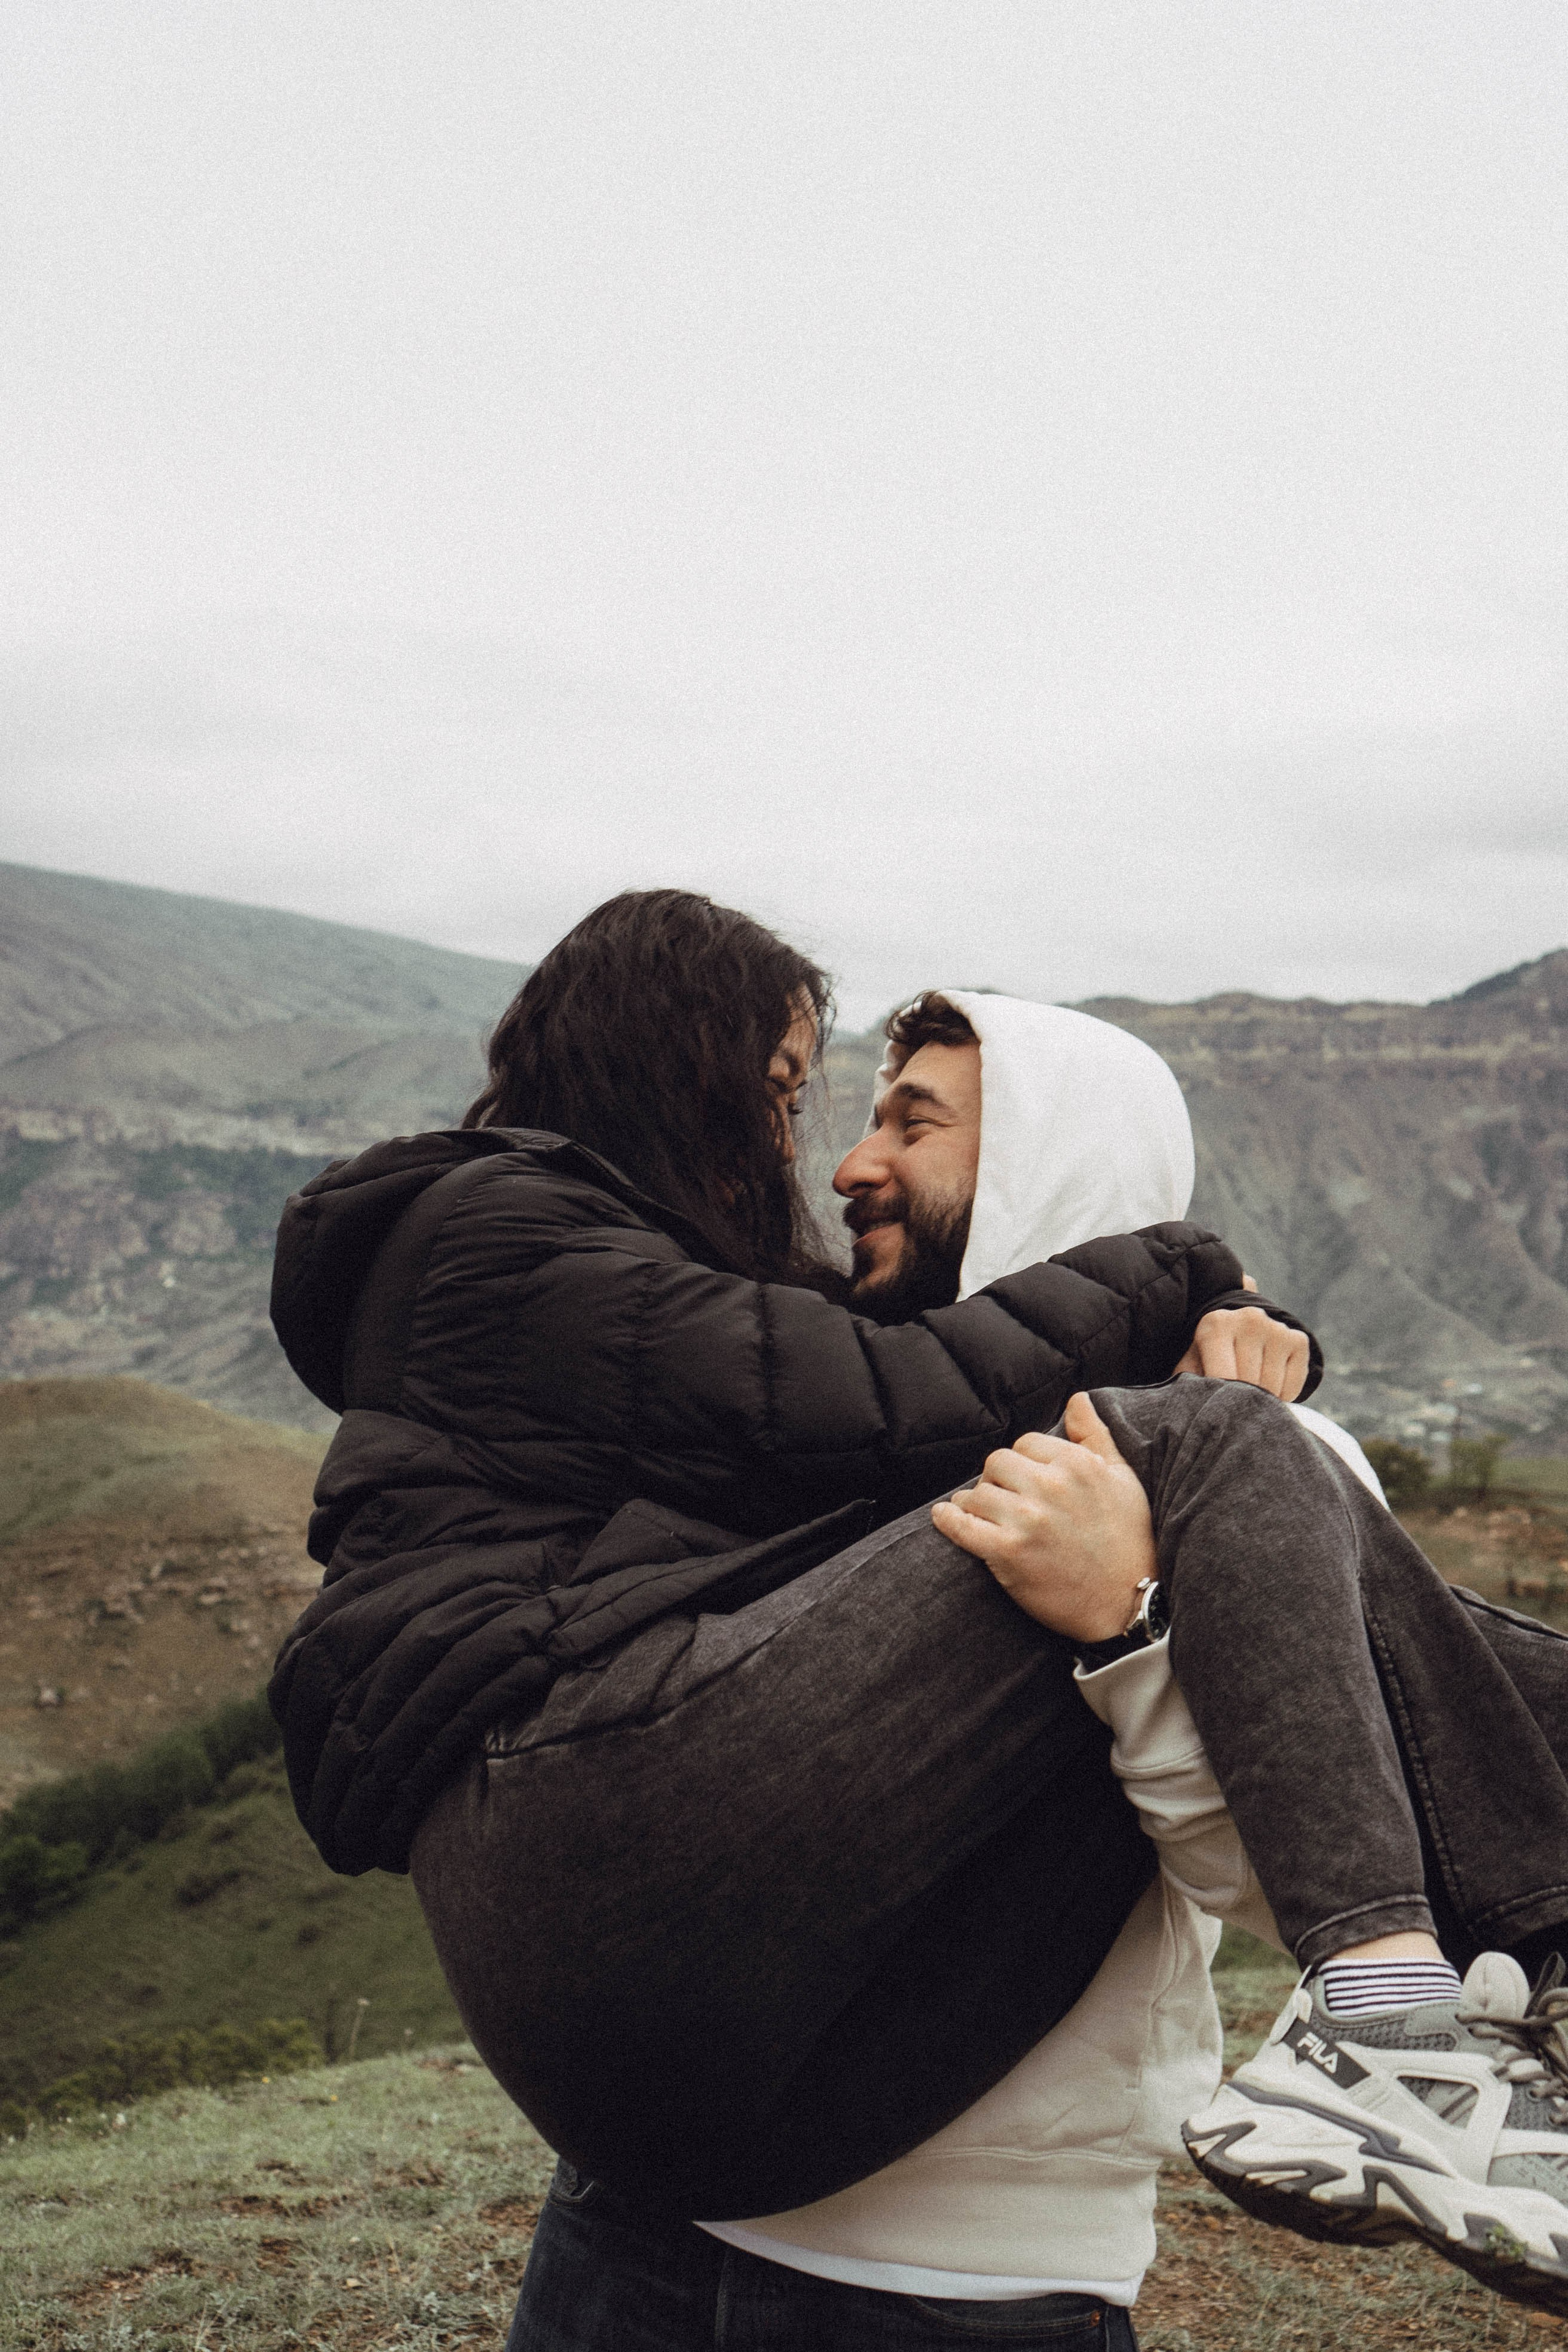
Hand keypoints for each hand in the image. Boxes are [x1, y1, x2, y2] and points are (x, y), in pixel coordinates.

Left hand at [931, 1392, 1156, 1641]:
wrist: (1129, 1602)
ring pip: (978, 1493)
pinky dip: (949, 1520)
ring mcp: (1028, 1520)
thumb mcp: (1122, 1479)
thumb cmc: (1129, 1539)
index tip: (1025, 1481)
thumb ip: (1094, 1435)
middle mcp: (1051, 1486)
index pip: (1025, 1443)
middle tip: (1003, 1499)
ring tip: (982, 1514)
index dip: (1022, 1461)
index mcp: (1078, 1464)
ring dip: (975, 1503)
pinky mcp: (1009, 1553)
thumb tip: (1077, 1399)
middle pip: (997, 1463)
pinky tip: (944, 1517)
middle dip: (997, 1479)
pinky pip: (963, 1526)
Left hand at [1174, 1277, 1308, 1400]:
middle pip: (1249, 1383)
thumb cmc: (1210, 1356)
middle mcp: (1249, 1320)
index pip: (1223, 1376)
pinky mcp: (1298, 1341)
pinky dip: (1283, 1397)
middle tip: (1235, 1404)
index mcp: (1217, 1325)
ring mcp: (1277, 1329)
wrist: (1239, 1330)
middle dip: (1242, 1401)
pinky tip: (1270, 1386)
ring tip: (1250, 1392)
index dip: (1222, 1400)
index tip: (1220, 1411)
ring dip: (1263, 1401)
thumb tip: (1194, 1414)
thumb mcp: (1192, 1366)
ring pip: (1272, 1388)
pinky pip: (1292, 1387)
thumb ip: (1189, 1386)